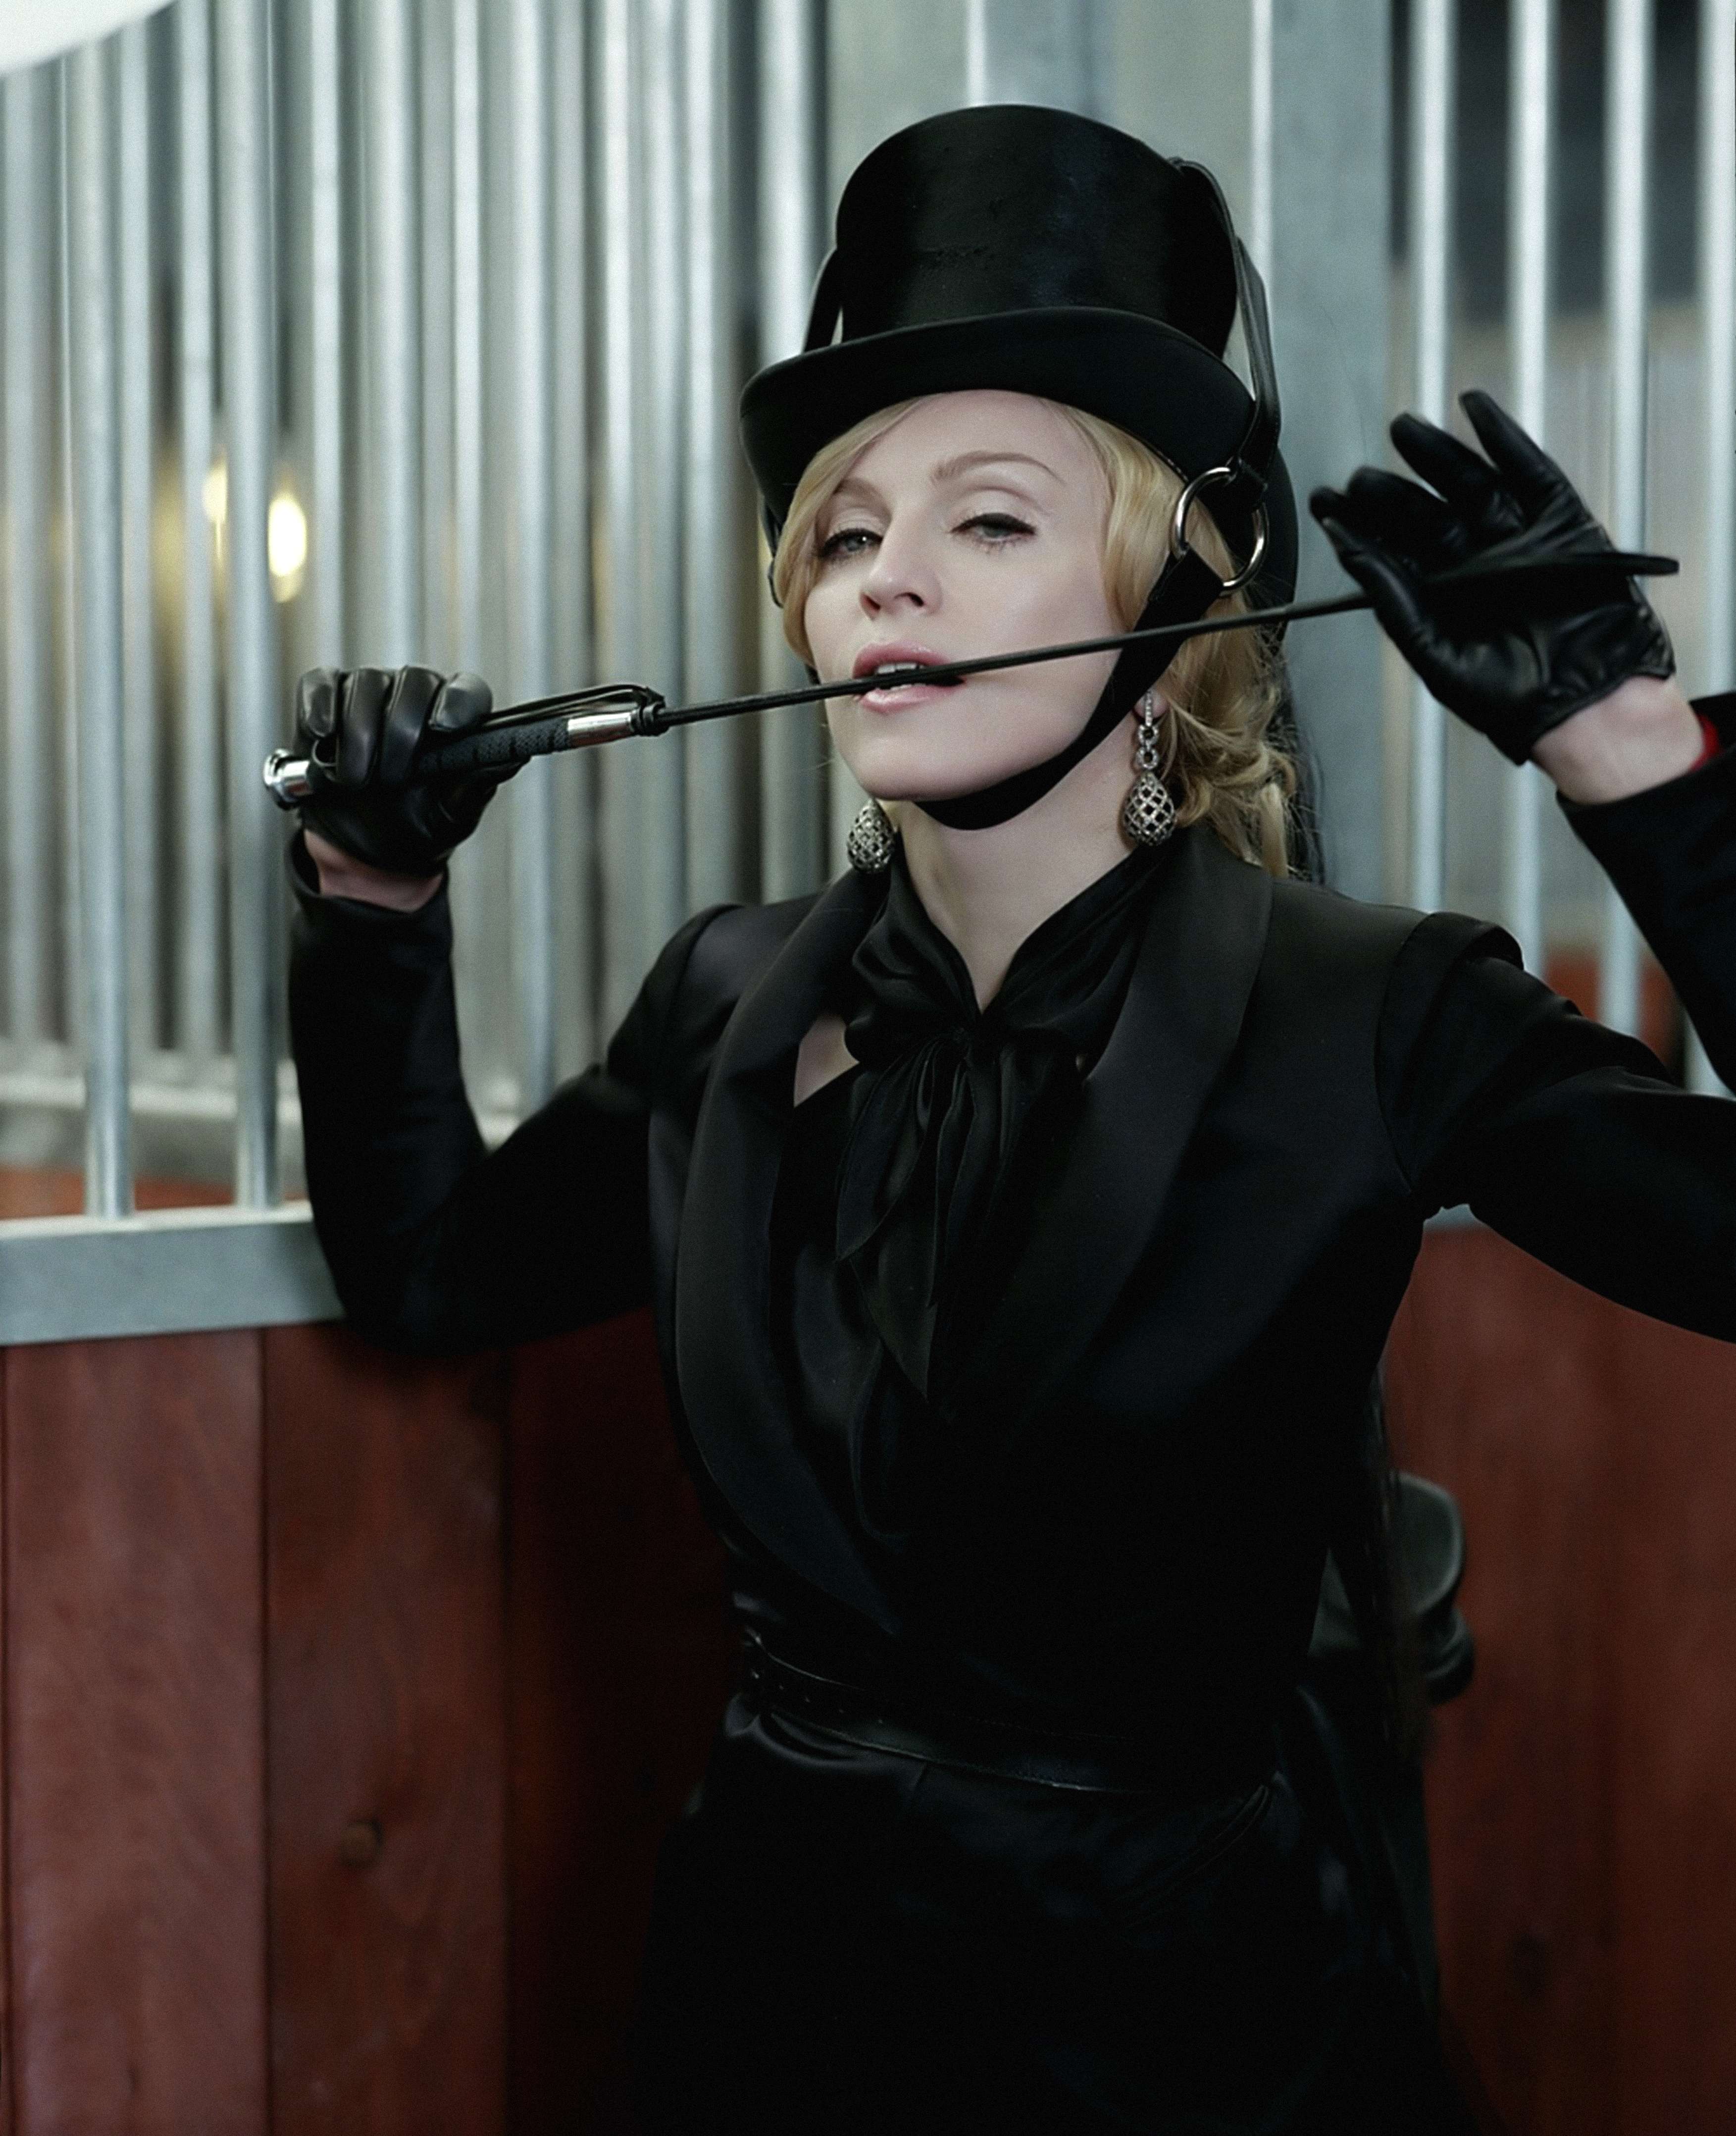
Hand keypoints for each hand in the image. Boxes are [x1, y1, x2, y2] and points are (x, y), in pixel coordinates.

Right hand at [292, 665, 509, 876]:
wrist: (366, 850)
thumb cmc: (417, 826)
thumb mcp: (451, 816)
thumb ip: (475, 784)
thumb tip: (512, 756)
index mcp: (456, 719)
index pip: (467, 691)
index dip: (457, 702)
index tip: (443, 728)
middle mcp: (417, 696)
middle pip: (415, 681)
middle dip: (401, 732)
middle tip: (391, 780)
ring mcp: (372, 692)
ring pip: (367, 684)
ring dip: (359, 736)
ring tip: (356, 782)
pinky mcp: (328, 699)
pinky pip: (322, 686)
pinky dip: (321, 710)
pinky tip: (323, 738)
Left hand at [1309, 390, 1673, 764]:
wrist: (1583, 704)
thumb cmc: (1511, 698)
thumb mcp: (1434, 649)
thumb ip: (1393, 597)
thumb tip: (1349, 549)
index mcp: (1443, 597)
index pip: (1392, 550)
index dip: (1358, 525)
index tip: (1326, 503)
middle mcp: (1476, 564)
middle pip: (1426, 513)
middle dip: (1391, 491)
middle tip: (1361, 474)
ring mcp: (1518, 540)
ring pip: (1470, 483)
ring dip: (1437, 453)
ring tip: (1404, 430)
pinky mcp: (1561, 523)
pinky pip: (1530, 470)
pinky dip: (1504, 437)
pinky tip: (1474, 411)